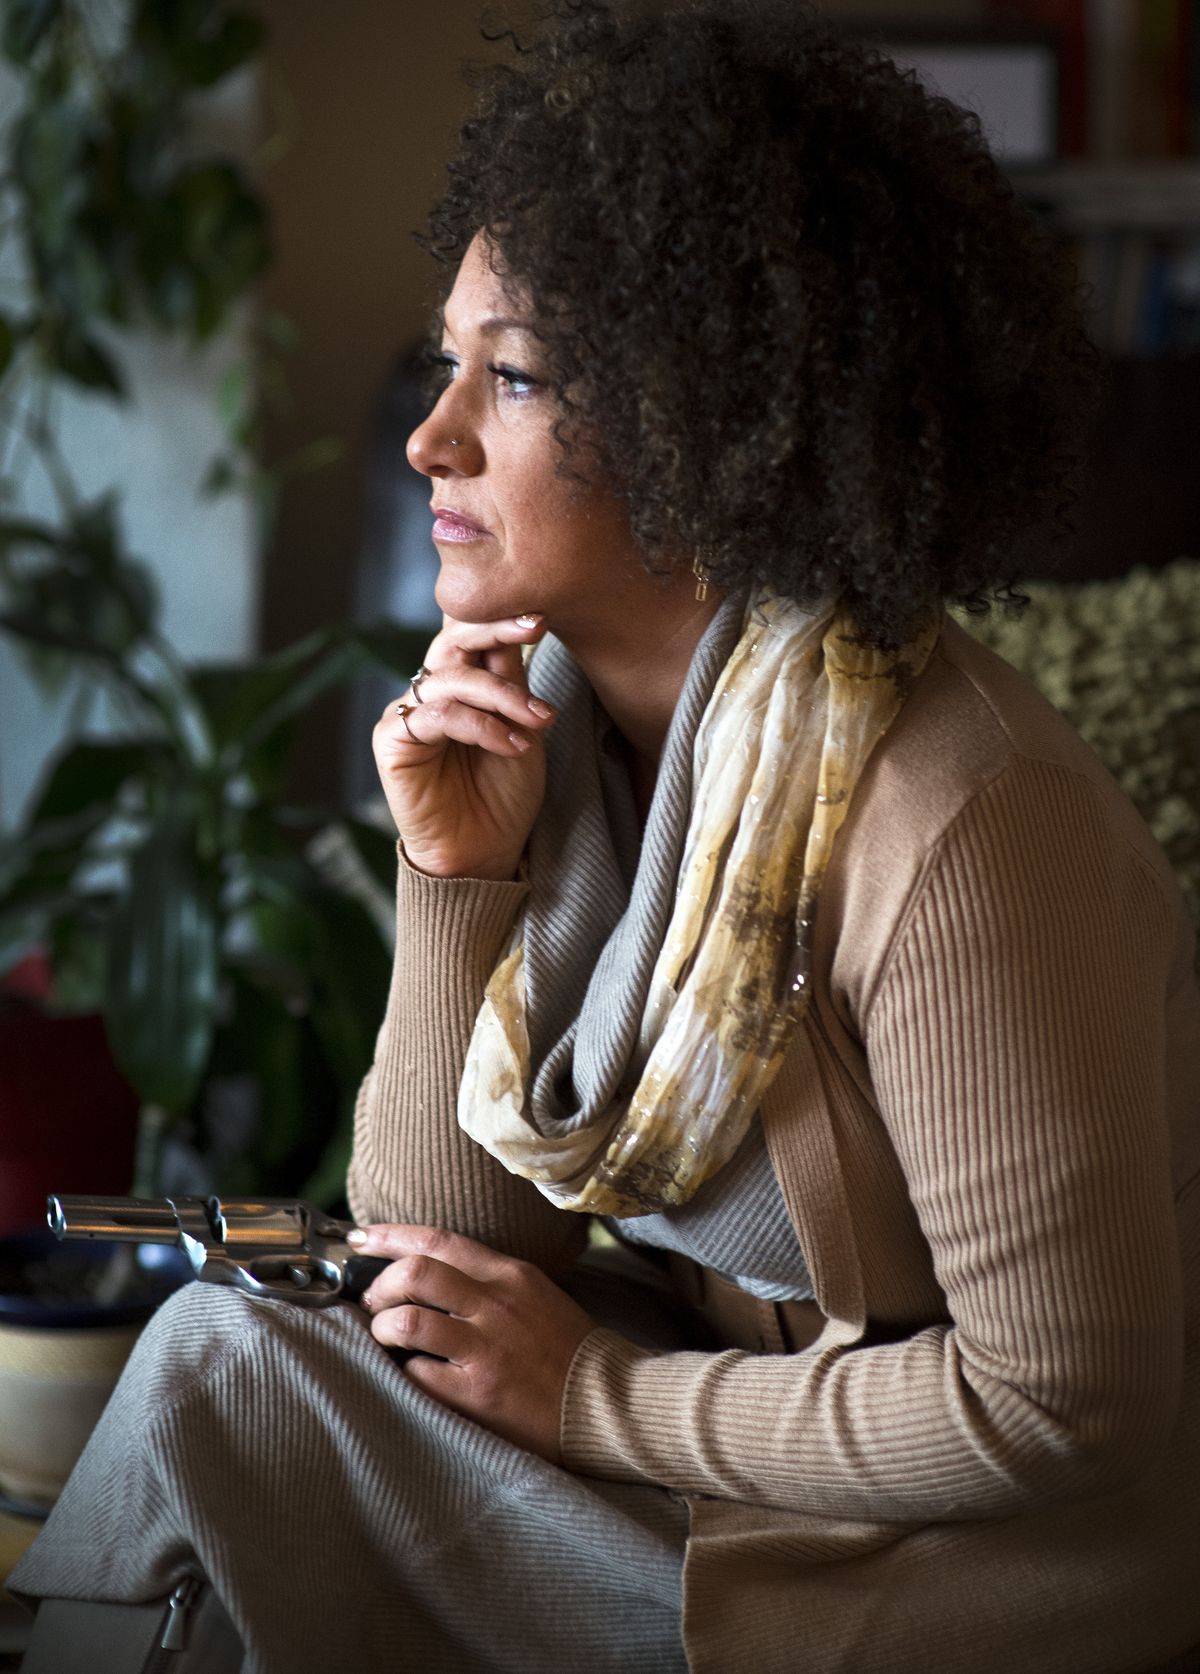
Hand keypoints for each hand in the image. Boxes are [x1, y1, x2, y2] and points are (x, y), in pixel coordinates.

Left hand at [351, 1224, 594, 1463]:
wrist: (606, 1402)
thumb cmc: (566, 1348)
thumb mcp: (533, 1293)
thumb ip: (486, 1278)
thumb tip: (425, 1270)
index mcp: (508, 1274)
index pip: (438, 1239)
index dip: (390, 1236)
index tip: (360, 1238)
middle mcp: (495, 1304)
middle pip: (415, 1272)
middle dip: (380, 1284)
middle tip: (374, 1302)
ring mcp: (486, 1349)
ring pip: (407, 1322)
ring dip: (382, 1329)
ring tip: (386, 1339)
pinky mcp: (479, 1393)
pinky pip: (419, 1374)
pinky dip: (406, 1371)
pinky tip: (414, 1375)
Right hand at [373, 612, 554, 880]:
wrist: (484, 854)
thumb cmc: (504, 796)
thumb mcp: (522, 729)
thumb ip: (513, 682)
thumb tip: (521, 623)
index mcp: (460, 684)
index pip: (472, 636)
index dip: (501, 619)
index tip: (542, 615)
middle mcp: (429, 692)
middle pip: (452, 640)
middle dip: (495, 630)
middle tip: (535, 628)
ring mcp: (408, 713)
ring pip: (451, 678)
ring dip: (502, 695)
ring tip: (539, 720)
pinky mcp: (392, 741)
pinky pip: (437, 715)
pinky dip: (480, 726)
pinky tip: (512, 745)